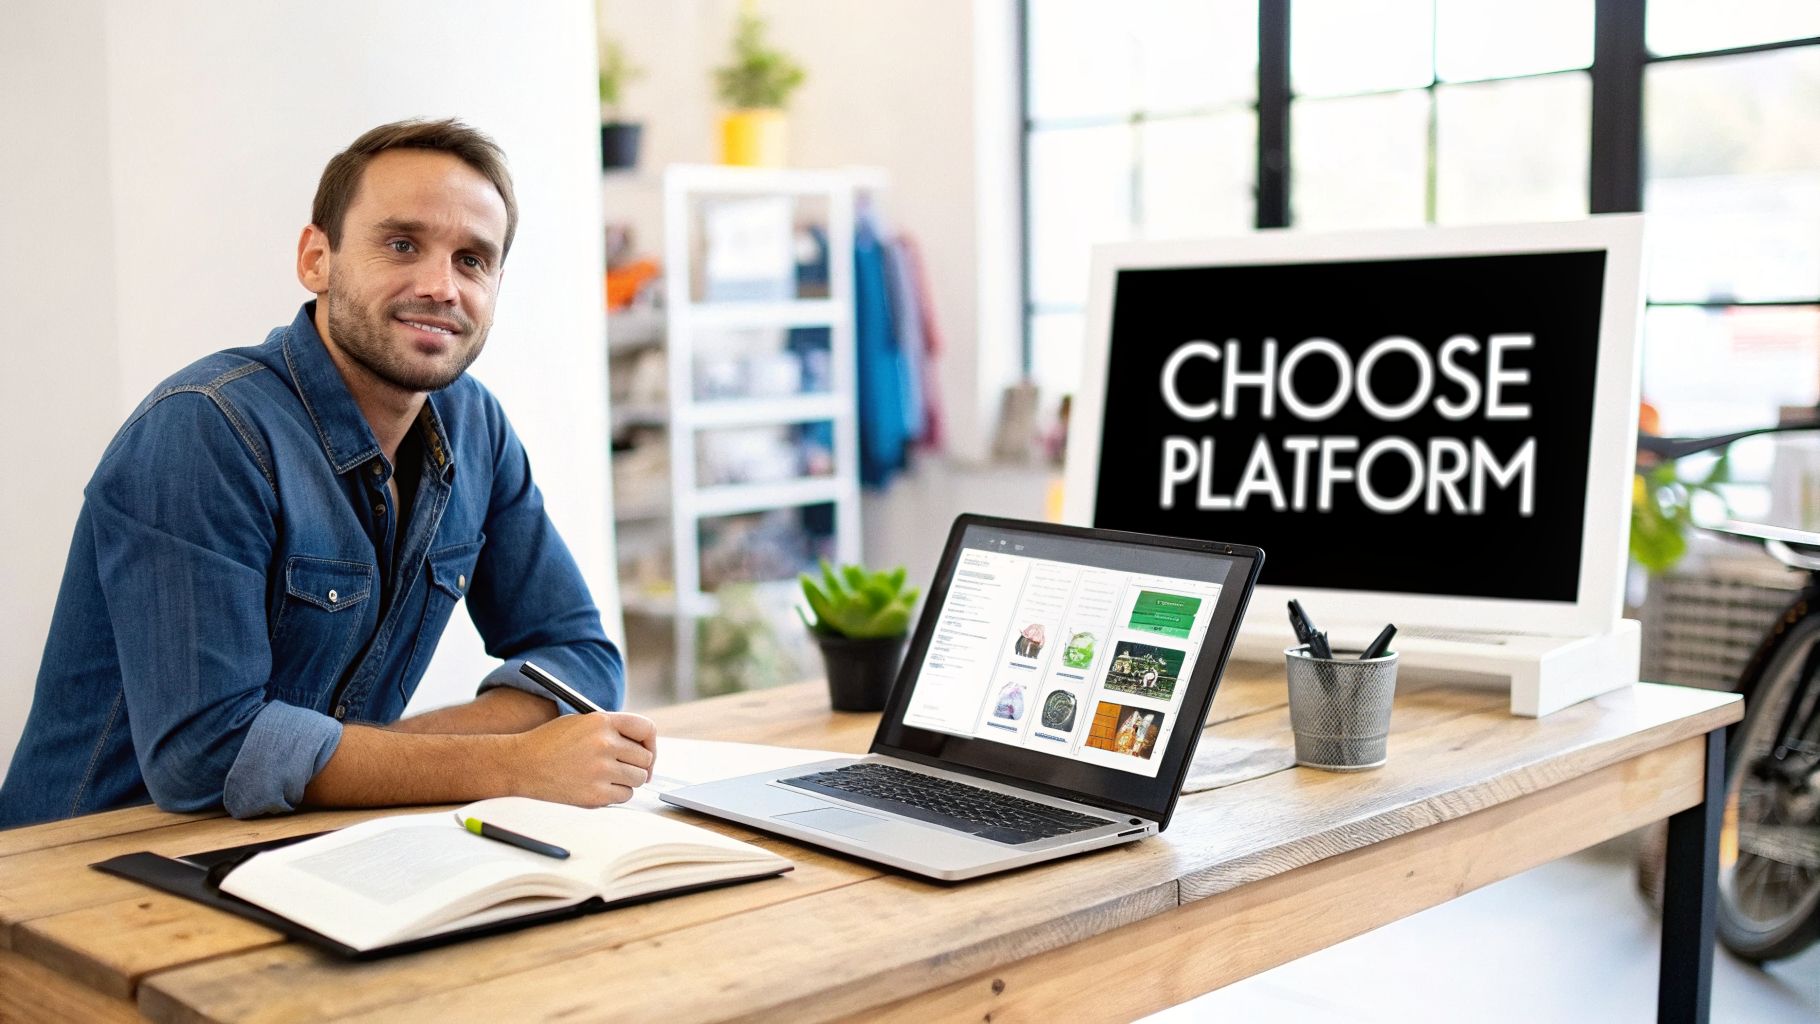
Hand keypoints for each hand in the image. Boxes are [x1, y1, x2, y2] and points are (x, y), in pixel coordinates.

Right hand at [509, 712, 657, 806]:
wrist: (520, 765)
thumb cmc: (549, 743)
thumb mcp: (580, 723)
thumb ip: (611, 729)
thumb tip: (642, 746)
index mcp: (601, 721)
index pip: (646, 729)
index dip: (650, 743)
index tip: (646, 752)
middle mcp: (604, 743)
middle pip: (645, 758)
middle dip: (637, 765)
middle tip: (623, 769)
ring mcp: (600, 770)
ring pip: (638, 779)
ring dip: (627, 780)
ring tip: (606, 777)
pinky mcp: (595, 794)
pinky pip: (624, 796)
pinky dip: (616, 794)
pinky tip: (598, 787)